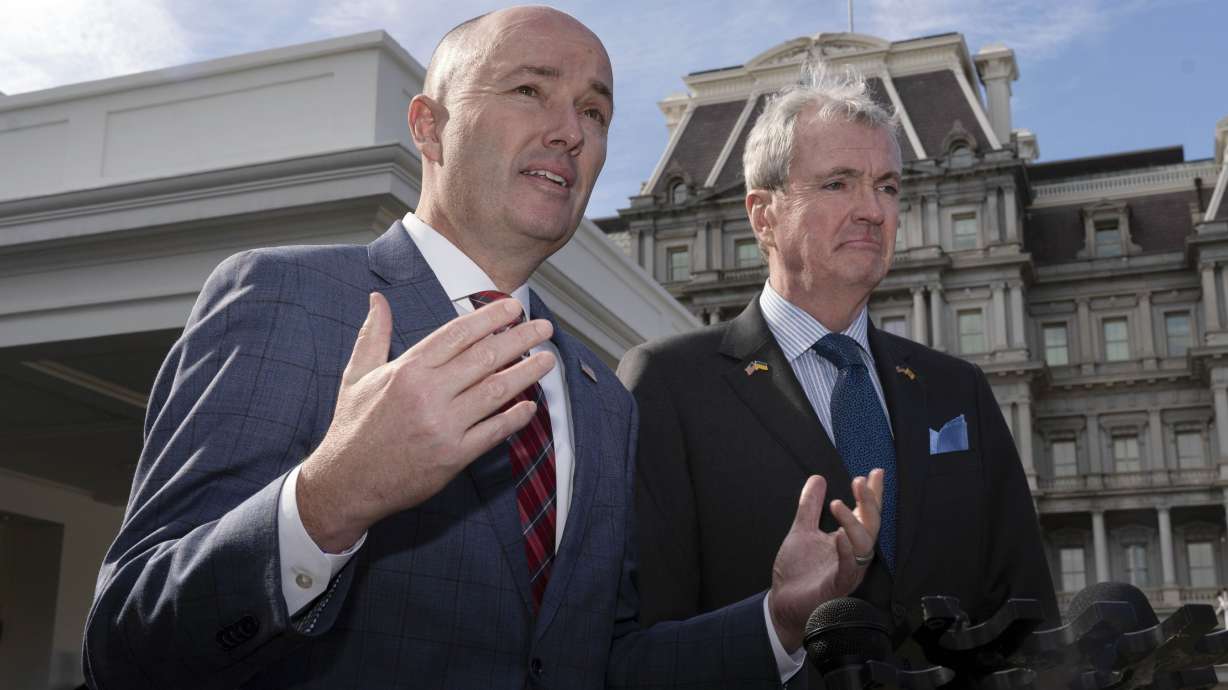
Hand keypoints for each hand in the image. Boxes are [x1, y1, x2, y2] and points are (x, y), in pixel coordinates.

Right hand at [297, 292, 554, 551]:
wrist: (346, 483)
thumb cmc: (353, 427)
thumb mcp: (357, 375)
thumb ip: (373, 334)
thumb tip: (377, 298)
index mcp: (407, 369)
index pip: (458, 334)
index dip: (490, 317)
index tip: (514, 307)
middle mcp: (428, 393)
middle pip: (485, 357)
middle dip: (519, 339)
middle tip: (543, 328)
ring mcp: (442, 425)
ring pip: (496, 391)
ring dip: (527, 373)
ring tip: (548, 359)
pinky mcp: (453, 456)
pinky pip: (493, 431)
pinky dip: (515, 418)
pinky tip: (531, 406)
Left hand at [767, 469, 883, 651]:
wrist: (783, 602)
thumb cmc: (797, 571)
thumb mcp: (802, 530)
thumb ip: (809, 506)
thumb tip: (817, 478)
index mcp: (848, 540)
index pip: (865, 513)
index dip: (872, 494)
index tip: (876, 472)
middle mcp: (853, 554)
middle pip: (871, 526)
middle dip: (869, 503)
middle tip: (859, 481)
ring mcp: (847, 571)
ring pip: (863, 546)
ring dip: (853, 523)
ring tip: (837, 504)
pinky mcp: (836, 587)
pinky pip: (848, 570)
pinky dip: (846, 553)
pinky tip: (839, 536)